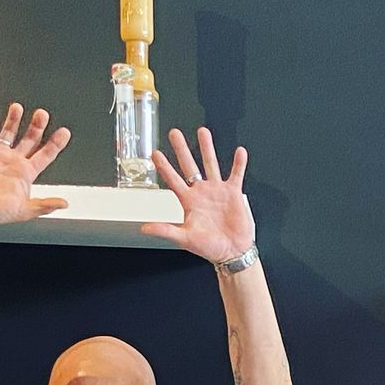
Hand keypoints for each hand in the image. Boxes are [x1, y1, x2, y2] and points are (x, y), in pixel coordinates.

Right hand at [0, 102, 71, 233]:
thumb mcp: (24, 210)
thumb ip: (44, 205)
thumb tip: (64, 203)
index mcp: (26, 173)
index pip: (45, 155)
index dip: (55, 144)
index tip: (64, 132)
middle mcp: (14, 162)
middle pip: (29, 139)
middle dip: (37, 126)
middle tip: (42, 114)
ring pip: (8, 132)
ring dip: (13, 119)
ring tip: (18, 107)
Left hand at [142, 128, 256, 263]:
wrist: (232, 252)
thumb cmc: (210, 247)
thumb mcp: (185, 239)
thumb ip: (166, 231)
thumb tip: (144, 228)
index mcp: (188, 202)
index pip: (173, 180)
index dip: (164, 166)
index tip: (155, 153)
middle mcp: (202, 193)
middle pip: (189, 166)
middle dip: (182, 149)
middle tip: (174, 133)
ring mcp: (217, 191)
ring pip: (211, 164)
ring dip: (207, 148)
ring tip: (202, 132)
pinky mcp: (233, 194)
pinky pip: (236, 174)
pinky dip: (239, 164)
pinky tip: (239, 152)